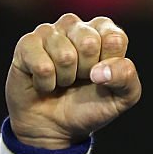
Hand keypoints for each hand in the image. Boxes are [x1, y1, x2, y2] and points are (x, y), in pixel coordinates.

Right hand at [7, 13, 141, 148]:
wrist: (56, 127)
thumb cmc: (91, 106)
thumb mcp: (123, 97)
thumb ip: (127, 78)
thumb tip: (101, 70)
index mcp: (103, 32)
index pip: (114, 38)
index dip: (110, 65)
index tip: (102, 76)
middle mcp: (76, 26)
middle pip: (88, 42)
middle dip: (86, 71)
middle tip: (80, 79)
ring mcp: (49, 32)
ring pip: (64, 55)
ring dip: (65, 79)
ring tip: (62, 82)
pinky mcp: (26, 44)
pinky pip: (41, 64)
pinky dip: (46, 83)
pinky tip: (44, 83)